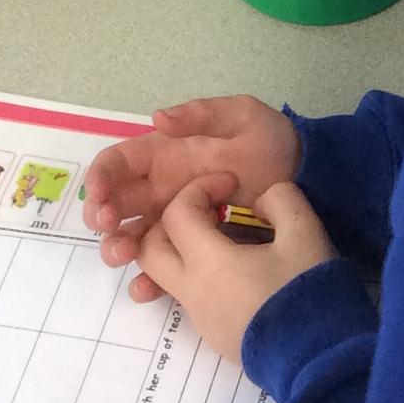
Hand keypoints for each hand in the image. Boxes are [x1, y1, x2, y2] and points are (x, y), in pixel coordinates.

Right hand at [84, 96, 300, 297]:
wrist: (304, 179)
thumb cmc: (269, 143)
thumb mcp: (241, 117)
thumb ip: (202, 114)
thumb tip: (158, 118)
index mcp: (164, 155)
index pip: (117, 164)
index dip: (99, 177)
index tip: (99, 194)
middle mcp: (160, 190)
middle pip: (114, 205)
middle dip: (102, 217)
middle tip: (111, 226)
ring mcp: (172, 222)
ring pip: (130, 238)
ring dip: (118, 247)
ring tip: (128, 253)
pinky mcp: (191, 249)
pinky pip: (162, 267)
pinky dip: (147, 280)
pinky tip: (145, 288)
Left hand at [138, 179, 334, 361]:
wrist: (318, 358)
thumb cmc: (305, 291)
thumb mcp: (305, 232)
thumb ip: (280, 200)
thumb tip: (259, 204)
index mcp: (208, 263)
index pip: (177, 214)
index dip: (200, 189)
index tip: (231, 186)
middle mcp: (192, 292)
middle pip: (150, 250)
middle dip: (171, 221)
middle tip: (209, 212)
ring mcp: (200, 319)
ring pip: (167, 278)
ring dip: (185, 251)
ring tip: (227, 240)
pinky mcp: (214, 336)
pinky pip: (192, 297)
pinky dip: (203, 274)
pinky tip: (243, 270)